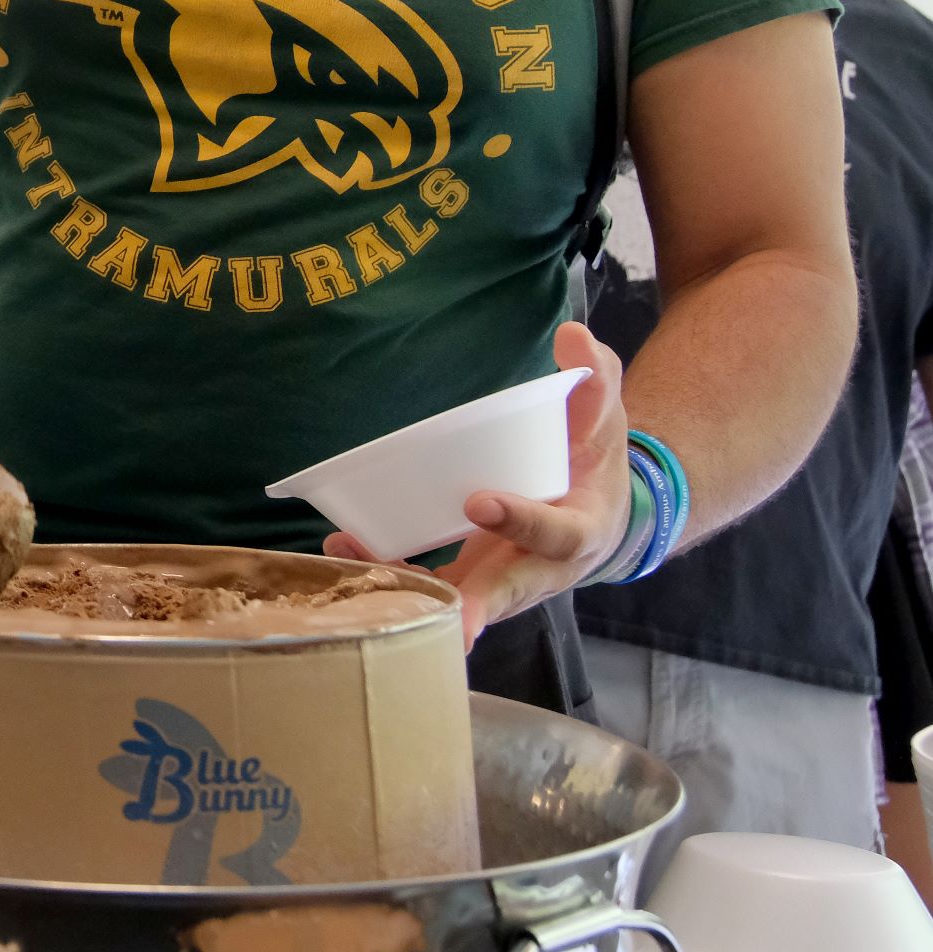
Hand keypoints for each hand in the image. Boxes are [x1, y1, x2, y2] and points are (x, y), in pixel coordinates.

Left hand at [328, 321, 629, 647]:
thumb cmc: (597, 460)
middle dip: (478, 602)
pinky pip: (434, 580)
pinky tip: (347, 546)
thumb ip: (595, 379)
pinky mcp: (472, 575)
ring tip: (362, 567)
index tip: (479, 502)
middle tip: (450, 617)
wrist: (603, 513)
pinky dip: (393, 568)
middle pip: (509, 588)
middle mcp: (541, 565)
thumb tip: (573, 335)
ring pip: (462, 592)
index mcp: (581, 529)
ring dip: (414, 588)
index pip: (557, 532)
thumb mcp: (605, 417)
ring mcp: (503, 575)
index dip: (522, 521)